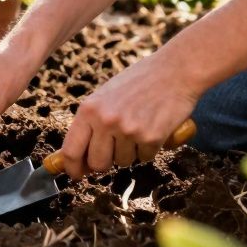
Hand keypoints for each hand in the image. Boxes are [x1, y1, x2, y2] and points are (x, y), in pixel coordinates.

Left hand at [59, 52, 200, 178]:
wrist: (175, 71)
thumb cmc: (138, 82)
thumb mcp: (104, 97)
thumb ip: (90, 122)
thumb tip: (78, 155)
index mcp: (88, 109)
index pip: (71, 150)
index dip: (72, 168)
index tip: (76, 175)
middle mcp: (105, 121)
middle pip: (97, 163)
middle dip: (104, 164)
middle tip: (113, 153)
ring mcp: (128, 130)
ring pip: (123, 162)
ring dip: (130, 153)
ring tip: (137, 129)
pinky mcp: (151, 137)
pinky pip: (145, 157)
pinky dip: (149, 149)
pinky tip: (152, 128)